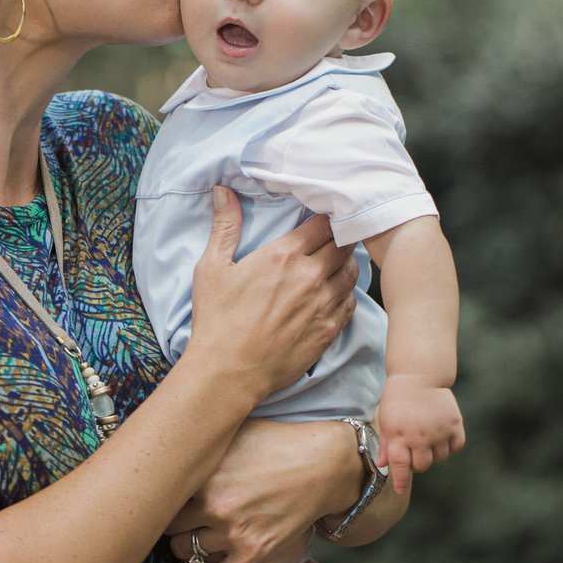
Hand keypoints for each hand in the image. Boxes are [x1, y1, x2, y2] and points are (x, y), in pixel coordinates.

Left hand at [164, 418, 348, 562]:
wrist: (323, 465)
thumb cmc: (277, 441)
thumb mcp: (234, 431)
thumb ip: (201, 440)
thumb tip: (171, 436)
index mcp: (204, 473)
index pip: (159, 494)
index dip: (159, 494)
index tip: (161, 493)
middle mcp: (214, 505)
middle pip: (167, 525)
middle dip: (168, 520)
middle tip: (175, 515)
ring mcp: (233, 532)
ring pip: (185, 551)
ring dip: (184, 545)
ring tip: (189, 535)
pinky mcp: (254, 553)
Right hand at [186, 187, 358, 402]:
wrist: (228, 372)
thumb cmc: (216, 320)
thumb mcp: (212, 267)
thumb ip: (225, 226)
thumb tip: (223, 190)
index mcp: (283, 255)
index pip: (322, 224)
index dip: (326, 218)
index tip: (323, 218)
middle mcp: (309, 276)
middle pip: (343, 245)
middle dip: (340, 238)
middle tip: (334, 238)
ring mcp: (323, 304)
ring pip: (351, 273)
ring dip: (346, 265)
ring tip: (335, 264)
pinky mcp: (329, 330)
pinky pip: (350, 303)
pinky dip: (346, 294)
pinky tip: (334, 294)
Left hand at [375, 373, 464, 493]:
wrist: (418, 375)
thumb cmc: (398, 398)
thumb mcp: (386, 420)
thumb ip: (385, 445)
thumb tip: (382, 465)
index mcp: (400, 435)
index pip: (400, 466)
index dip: (400, 481)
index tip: (400, 491)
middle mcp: (420, 436)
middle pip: (422, 466)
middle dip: (416, 464)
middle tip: (413, 452)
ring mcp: (439, 431)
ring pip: (440, 458)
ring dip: (432, 455)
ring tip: (426, 441)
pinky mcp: (454, 423)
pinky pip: (456, 447)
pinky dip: (449, 447)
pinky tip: (441, 437)